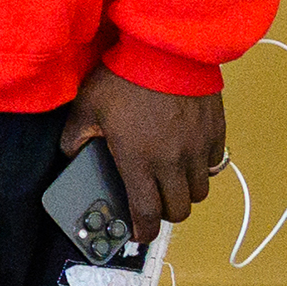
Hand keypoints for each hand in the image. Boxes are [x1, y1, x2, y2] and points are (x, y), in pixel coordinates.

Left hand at [59, 68, 225, 244]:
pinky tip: (186, 155)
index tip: (139, 234)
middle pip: (178, 210)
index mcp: (138, 161)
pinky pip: (213, 164)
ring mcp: (197, 149)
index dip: (143, 231)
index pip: (146, 212)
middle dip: (165, 214)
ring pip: (199, 191)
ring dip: (184, 193)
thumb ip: (75, 137)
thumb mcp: (86, 107)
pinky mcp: (216, 133)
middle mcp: (172, 162)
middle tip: (153, 204)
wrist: (166, 51)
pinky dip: (201, 167)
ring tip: (169, 180)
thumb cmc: (123, 79)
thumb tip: (71, 154)